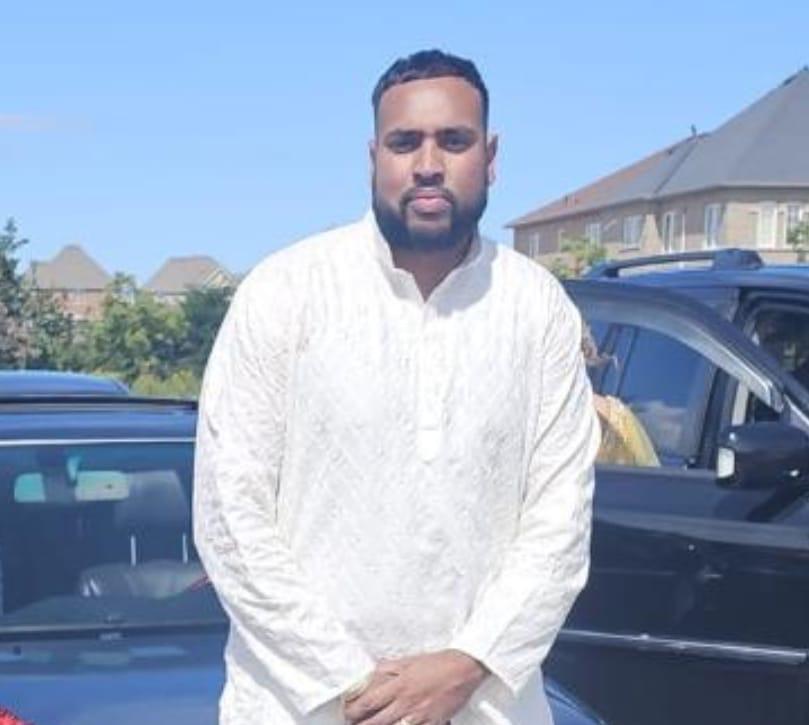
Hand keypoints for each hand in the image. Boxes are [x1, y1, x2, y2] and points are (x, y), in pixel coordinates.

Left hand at [343, 650, 487, 724]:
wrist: (463, 669)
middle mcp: (406, 702)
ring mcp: (419, 716)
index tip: (347, 713)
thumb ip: (389, 668)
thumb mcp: (409, 660)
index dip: (354, 710)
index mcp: (399, 685)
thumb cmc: (437, 663)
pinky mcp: (432, 724)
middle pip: (376, 722)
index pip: (369, 702)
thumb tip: (372, 674)